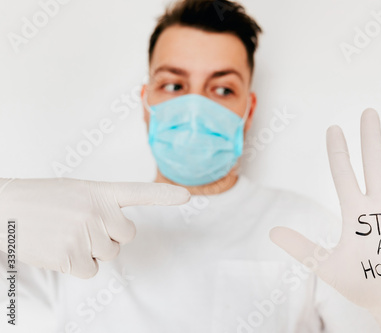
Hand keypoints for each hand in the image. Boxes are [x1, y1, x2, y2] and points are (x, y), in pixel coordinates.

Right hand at [0, 178, 189, 277]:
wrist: (5, 209)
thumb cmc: (42, 201)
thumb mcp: (77, 191)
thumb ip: (103, 205)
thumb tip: (121, 234)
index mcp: (100, 191)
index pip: (139, 191)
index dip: (164, 195)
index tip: (186, 196)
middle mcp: (97, 210)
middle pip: (126, 237)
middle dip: (109, 237)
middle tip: (81, 226)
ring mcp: (85, 233)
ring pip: (109, 255)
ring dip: (91, 251)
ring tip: (66, 235)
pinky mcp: (71, 255)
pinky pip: (91, 271)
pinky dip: (77, 266)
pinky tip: (59, 250)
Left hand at [270, 109, 380, 331]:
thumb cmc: (363, 284)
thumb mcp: (327, 265)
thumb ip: (301, 247)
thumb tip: (271, 233)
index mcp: (356, 212)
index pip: (344, 174)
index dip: (338, 152)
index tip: (333, 129)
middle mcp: (380, 206)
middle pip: (374, 164)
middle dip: (371, 139)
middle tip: (368, 112)